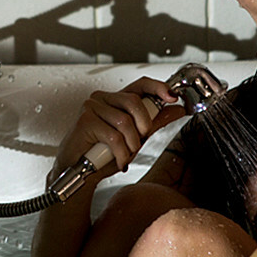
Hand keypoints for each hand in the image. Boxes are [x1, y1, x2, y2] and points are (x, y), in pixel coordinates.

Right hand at [53, 77, 185, 180]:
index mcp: (115, 99)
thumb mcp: (136, 137)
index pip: (140, 84)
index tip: (172, 98)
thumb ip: (155, 122)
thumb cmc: (103, 154)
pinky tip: (118, 161)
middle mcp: (102, 99)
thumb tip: (176, 109)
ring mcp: (91, 107)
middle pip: (134, 101)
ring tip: (126, 154)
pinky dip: (121, 153)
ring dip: (131, 143)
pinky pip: (113, 136)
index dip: (158, 87)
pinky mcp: (84, 121)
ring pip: (124, 121)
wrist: (80, 172)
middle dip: (144, 125)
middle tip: (141, 140)